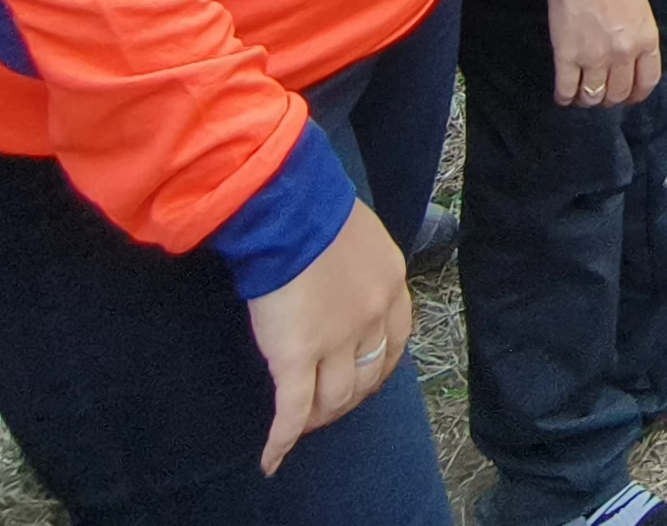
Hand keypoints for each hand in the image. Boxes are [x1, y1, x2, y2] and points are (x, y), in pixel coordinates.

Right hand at [246, 198, 410, 474]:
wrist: (289, 207)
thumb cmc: (314, 207)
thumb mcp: (357, 232)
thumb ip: (357, 265)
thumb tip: (341, 280)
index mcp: (390, 283)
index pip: (394, 341)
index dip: (378, 366)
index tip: (363, 377)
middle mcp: (372, 316)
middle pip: (368, 375)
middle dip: (350, 397)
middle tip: (328, 407)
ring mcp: (336, 339)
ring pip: (335, 398)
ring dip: (319, 417)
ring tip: (302, 424)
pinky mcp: (297, 355)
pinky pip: (293, 409)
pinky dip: (283, 439)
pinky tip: (272, 459)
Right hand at [547, 0, 662, 107]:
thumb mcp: (641, 11)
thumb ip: (640, 39)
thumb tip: (633, 64)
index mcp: (646, 41)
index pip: (647, 83)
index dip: (636, 95)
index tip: (627, 97)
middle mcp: (624, 53)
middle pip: (619, 94)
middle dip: (610, 100)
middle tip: (601, 95)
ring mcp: (595, 57)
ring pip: (593, 97)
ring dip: (587, 101)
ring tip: (581, 94)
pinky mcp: (568, 56)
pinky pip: (566, 91)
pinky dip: (565, 98)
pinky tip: (564, 95)